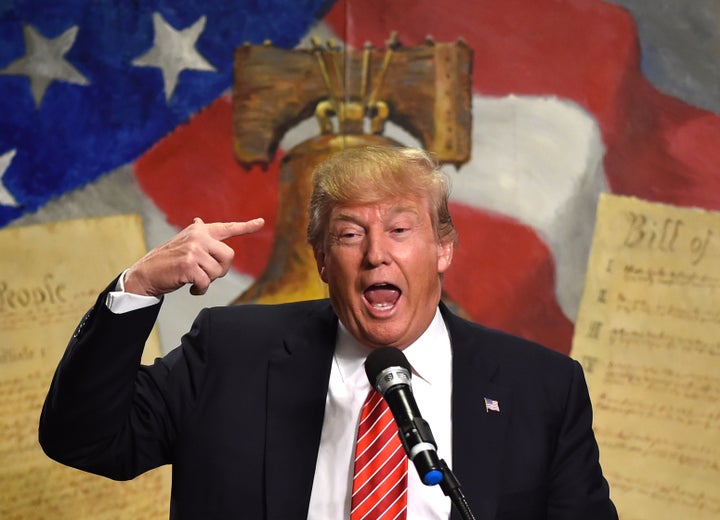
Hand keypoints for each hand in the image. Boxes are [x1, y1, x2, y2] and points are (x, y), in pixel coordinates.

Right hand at [123, 217, 264, 296]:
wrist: (146, 274)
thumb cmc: (168, 262)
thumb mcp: (184, 243)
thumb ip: (198, 237)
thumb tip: (200, 220)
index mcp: (200, 230)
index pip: (228, 227)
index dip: (247, 226)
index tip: (262, 222)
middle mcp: (199, 236)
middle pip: (229, 256)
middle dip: (221, 270)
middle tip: (206, 275)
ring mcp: (194, 249)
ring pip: (218, 271)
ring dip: (208, 281)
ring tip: (194, 280)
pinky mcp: (189, 265)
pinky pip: (206, 282)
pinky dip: (201, 290)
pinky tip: (191, 288)